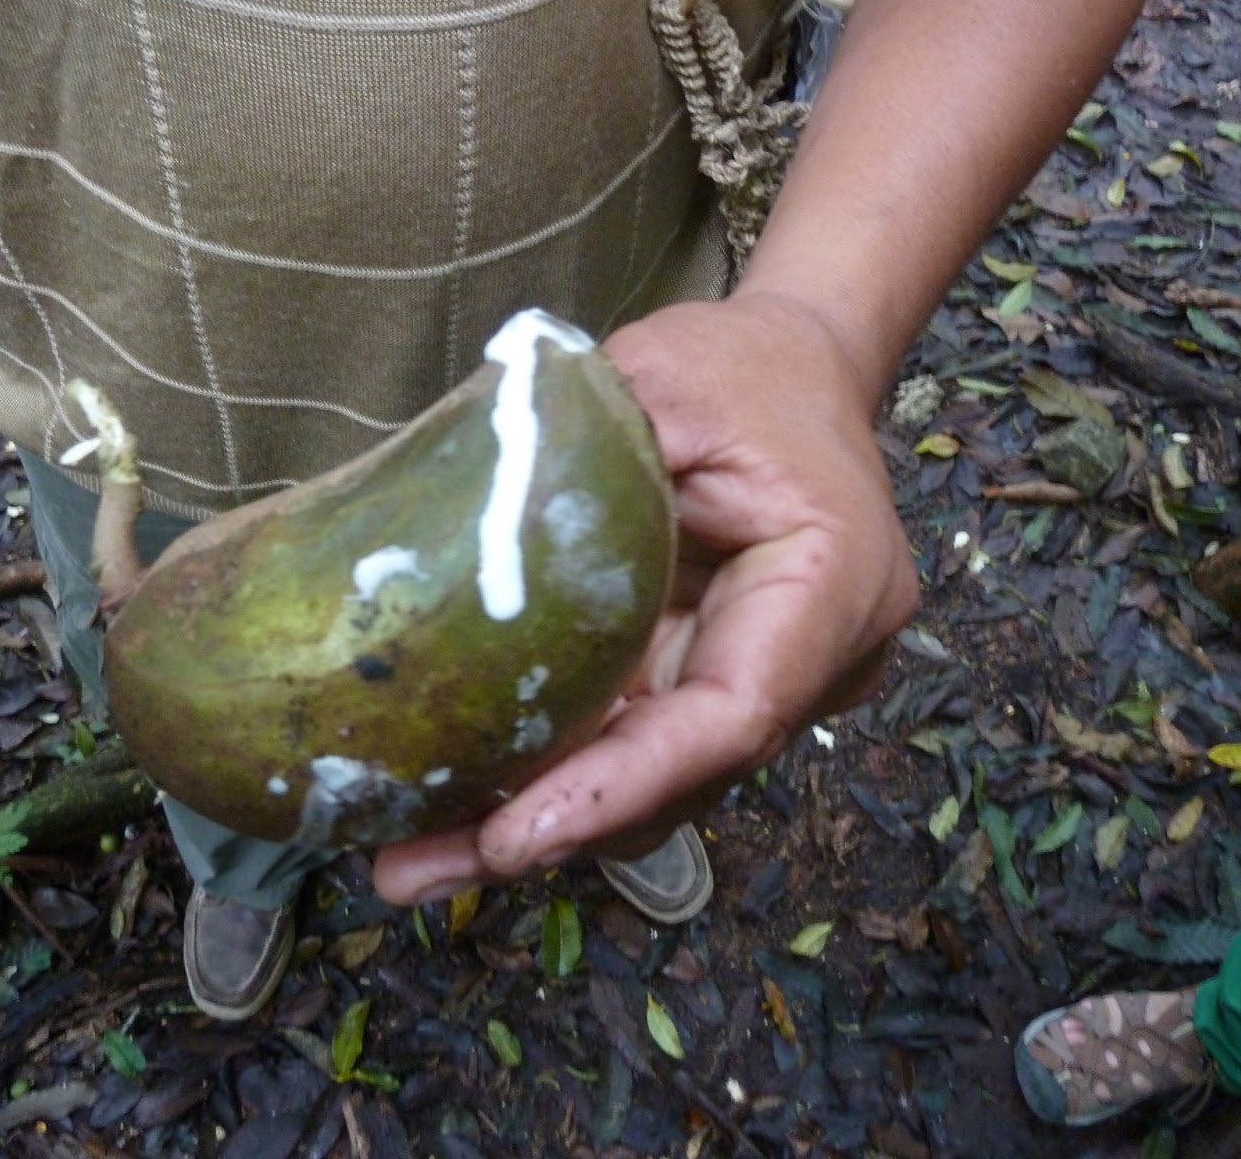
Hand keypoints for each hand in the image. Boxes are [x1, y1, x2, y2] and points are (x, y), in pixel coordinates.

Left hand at [371, 292, 920, 902]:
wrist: (796, 375)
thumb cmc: (741, 369)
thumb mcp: (661, 379)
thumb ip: (580, 455)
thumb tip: (448, 530)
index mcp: (831, 581)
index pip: (731, 715)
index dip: (621, 784)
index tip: (513, 834)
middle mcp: (815, 660)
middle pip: (681, 775)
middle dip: (551, 828)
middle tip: (414, 869)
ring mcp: (763, 682)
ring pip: (651, 782)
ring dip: (535, 822)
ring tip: (409, 856)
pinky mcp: (706, 682)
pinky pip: (632, 747)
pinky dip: (551, 776)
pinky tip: (452, 804)